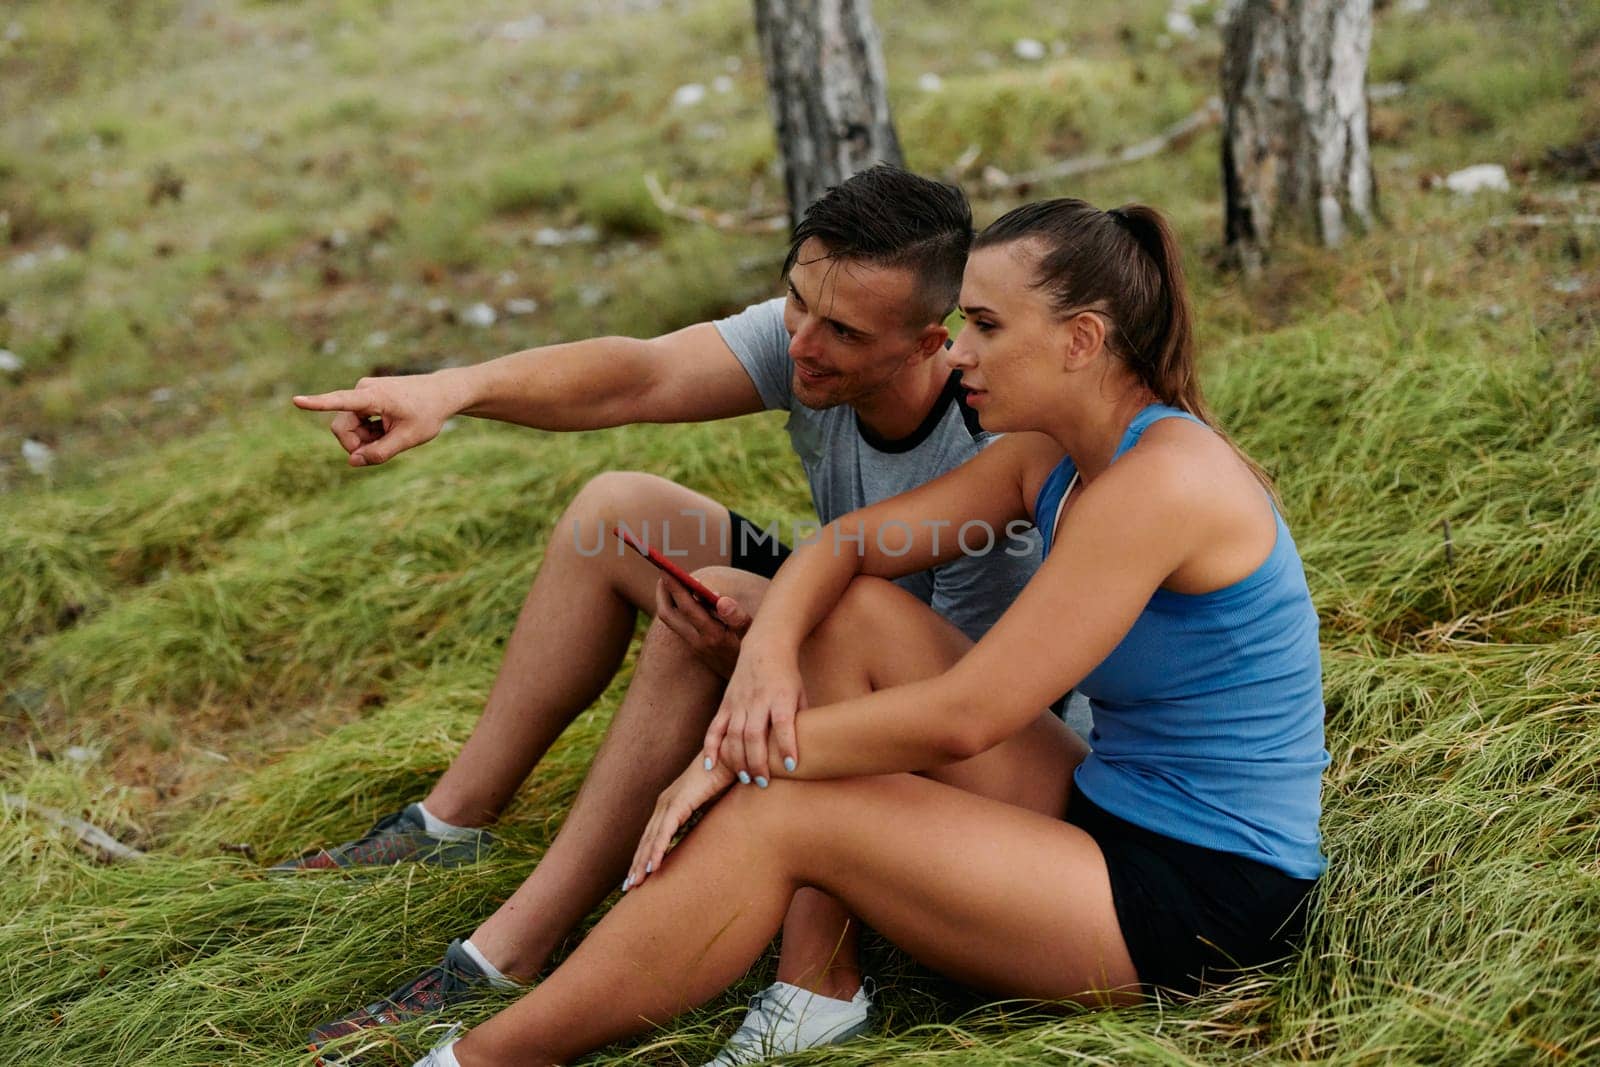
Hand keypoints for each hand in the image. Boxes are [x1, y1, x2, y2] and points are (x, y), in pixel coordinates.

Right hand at [292, 374, 461, 465]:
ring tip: (390, 436)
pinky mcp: (365, 397)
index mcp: (374, 396)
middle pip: (342, 428)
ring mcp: (363, 392)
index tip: (297, 400)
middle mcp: (363, 389)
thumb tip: (352, 461)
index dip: (317, 403)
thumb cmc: (428, 414)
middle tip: (381, 451)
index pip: (341, 401)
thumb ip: (381, 453)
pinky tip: (387, 430)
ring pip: (349, 427)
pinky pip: (356, 421)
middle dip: (356, 445)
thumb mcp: (408, 439)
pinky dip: (369, 432)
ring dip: (365, 439)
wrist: (441, 393)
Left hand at [624, 756, 736, 890]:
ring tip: (635, 883)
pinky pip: (665, 832)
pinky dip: (658, 850)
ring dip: (643, 862)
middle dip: (637, 864)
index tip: (637, 875)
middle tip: (629, 887)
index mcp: (670, 804)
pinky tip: (653, 867)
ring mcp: (670, 802)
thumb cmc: (724, 779)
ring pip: (651, 839)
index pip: (652, 835)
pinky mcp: (679, 803)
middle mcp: (665, 803)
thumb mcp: (711, 806)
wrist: (730, 756)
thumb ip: (703, 820)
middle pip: (647, 840)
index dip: (644, 856)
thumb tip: (705, 837)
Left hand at [654, 576, 750, 679]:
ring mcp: (694, 647)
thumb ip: (737, 616)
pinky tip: (684, 598)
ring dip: (667, 600)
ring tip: (671, 581)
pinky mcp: (695, 649)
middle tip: (663, 571)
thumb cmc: (754, 652)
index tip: (667, 569)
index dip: (675, 587)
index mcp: (712, 635)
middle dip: (663, 592)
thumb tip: (720, 598)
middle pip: (668, 615)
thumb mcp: (752, 634)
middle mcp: (698, 642)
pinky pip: (678, 625)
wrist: (749, 682)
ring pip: (671, 621)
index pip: (687, 608)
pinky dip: (677, 608)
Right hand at [704, 647, 804, 788]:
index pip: (783, 723)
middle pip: (753, 734)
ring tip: (745, 779)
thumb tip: (806, 752)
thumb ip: (800, 720)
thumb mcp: (801, 694)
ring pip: (733, 735)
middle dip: (757, 761)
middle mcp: (757, 700)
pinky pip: (714, 728)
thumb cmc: (788, 677)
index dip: (786, 745)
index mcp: (780, 697)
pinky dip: (711, 748)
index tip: (791, 766)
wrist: (765, 648)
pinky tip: (711, 766)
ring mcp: (738, 702)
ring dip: (737, 760)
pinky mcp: (725, 704)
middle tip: (763, 782)